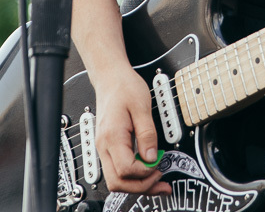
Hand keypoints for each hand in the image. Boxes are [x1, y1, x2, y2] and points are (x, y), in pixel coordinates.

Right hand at [92, 65, 170, 195]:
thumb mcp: (142, 107)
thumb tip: (152, 157)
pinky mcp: (108, 147)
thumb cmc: (124, 87)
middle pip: (116, 182)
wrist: (110, 78)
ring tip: (157, 182)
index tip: (159, 165)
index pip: (126, 169)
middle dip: (140, 187)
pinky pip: (117, 169)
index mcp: (112, 136)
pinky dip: (132, 176)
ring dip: (136, 185)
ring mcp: (104, 148)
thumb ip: (148, 134)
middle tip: (161, 182)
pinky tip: (147, 172)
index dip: (145, 172)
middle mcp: (104, 146)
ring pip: (115, 180)